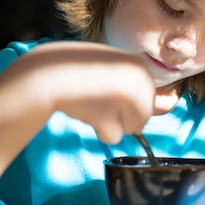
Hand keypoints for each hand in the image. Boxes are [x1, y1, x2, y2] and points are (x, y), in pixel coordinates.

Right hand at [7, 41, 154, 143]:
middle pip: (142, 117)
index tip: (110, 89)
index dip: (128, 100)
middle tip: (99, 95)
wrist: (52, 70)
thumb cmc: (81, 70)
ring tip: (91, 100)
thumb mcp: (114, 70)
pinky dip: (99, 128)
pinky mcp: (114, 117)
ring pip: (129, 129)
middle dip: (122, 114)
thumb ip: (134, 90)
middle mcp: (141, 82)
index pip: (152, 100)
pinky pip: (113, 136)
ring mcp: (129, 100)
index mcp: (142, 68)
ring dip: (110, 121)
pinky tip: (86, 109)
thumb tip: (145, 124)